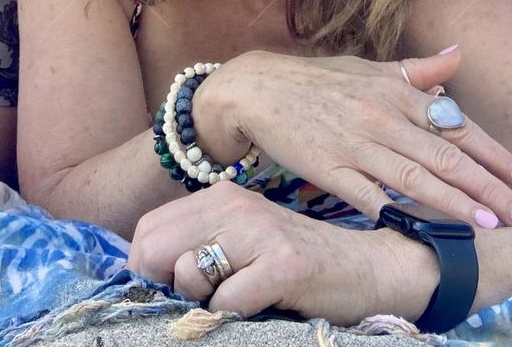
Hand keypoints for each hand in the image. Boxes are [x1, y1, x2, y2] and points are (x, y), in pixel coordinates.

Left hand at [127, 180, 440, 326]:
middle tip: (201, 298)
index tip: (165, 288)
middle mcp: (233, 204)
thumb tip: (144, 270)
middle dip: (166, 285)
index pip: (147, 229)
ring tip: (236, 297)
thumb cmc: (294, 262)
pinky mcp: (284, 264)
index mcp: (218, 196)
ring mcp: (259, 232)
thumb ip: (197, 245)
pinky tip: (261, 304)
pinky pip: (229, 301)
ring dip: (203, 301)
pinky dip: (236, 314)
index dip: (144, 266)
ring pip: (189, 275)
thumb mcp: (240, 242)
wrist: (368, 268)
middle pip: (157, 250)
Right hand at [191, 48, 511, 228]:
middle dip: (488, 188)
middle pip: (444, 156)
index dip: (492, 153)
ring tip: (487, 224)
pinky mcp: (329, 170)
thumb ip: (414, 71)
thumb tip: (456, 55)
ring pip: (415, 179)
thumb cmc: (315, 81)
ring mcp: (354, 145)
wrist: (255, 90)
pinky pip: (370, 196)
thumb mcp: (366, 68)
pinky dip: (397, 214)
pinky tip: (422, 230)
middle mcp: (379, 117)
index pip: (454, 124)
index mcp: (392, 91)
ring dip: (455, 204)